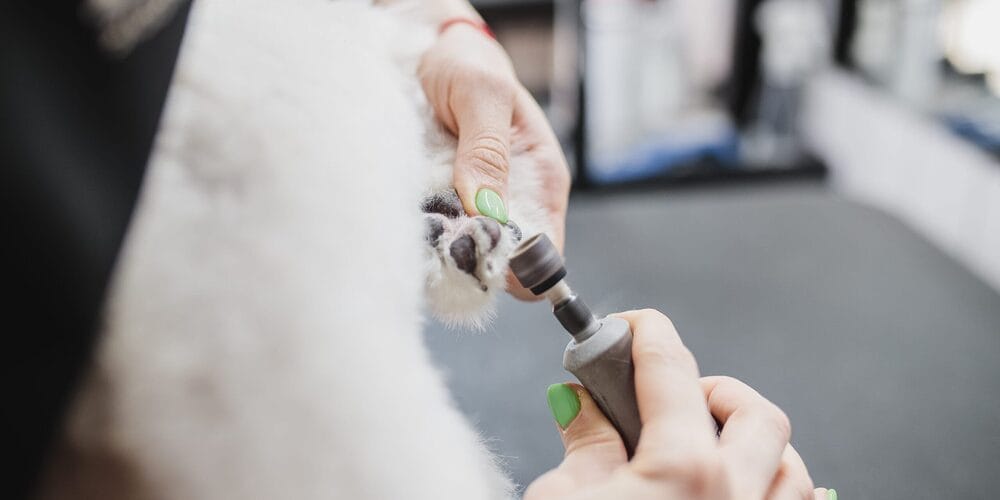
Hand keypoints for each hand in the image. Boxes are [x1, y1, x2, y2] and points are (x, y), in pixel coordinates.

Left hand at [418, 22, 570, 299]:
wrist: (431, 49)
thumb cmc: (468, 65)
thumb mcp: (481, 96)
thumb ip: (486, 151)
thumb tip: (487, 210)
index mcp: (541, 182)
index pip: (544, 253)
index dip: (515, 266)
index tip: (476, 249)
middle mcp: (514, 203)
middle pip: (501, 264)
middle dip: (471, 258)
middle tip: (438, 233)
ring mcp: (478, 208)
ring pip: (465, 255)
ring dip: (441, 247)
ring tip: (420, 220)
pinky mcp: (446, 205)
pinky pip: (437, 236)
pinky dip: (423, 234)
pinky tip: (409, 215)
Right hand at [526, 310, 833, 499]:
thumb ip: (584, 447)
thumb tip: (582, 404)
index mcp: (682, 472)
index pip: (670, 368)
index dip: (647, 334)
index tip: (633, 325)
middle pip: (755, 412)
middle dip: (714, 391)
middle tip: (672, 401)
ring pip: (793, 469)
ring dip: (754, 447)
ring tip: (707, 452)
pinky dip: (774, 496)